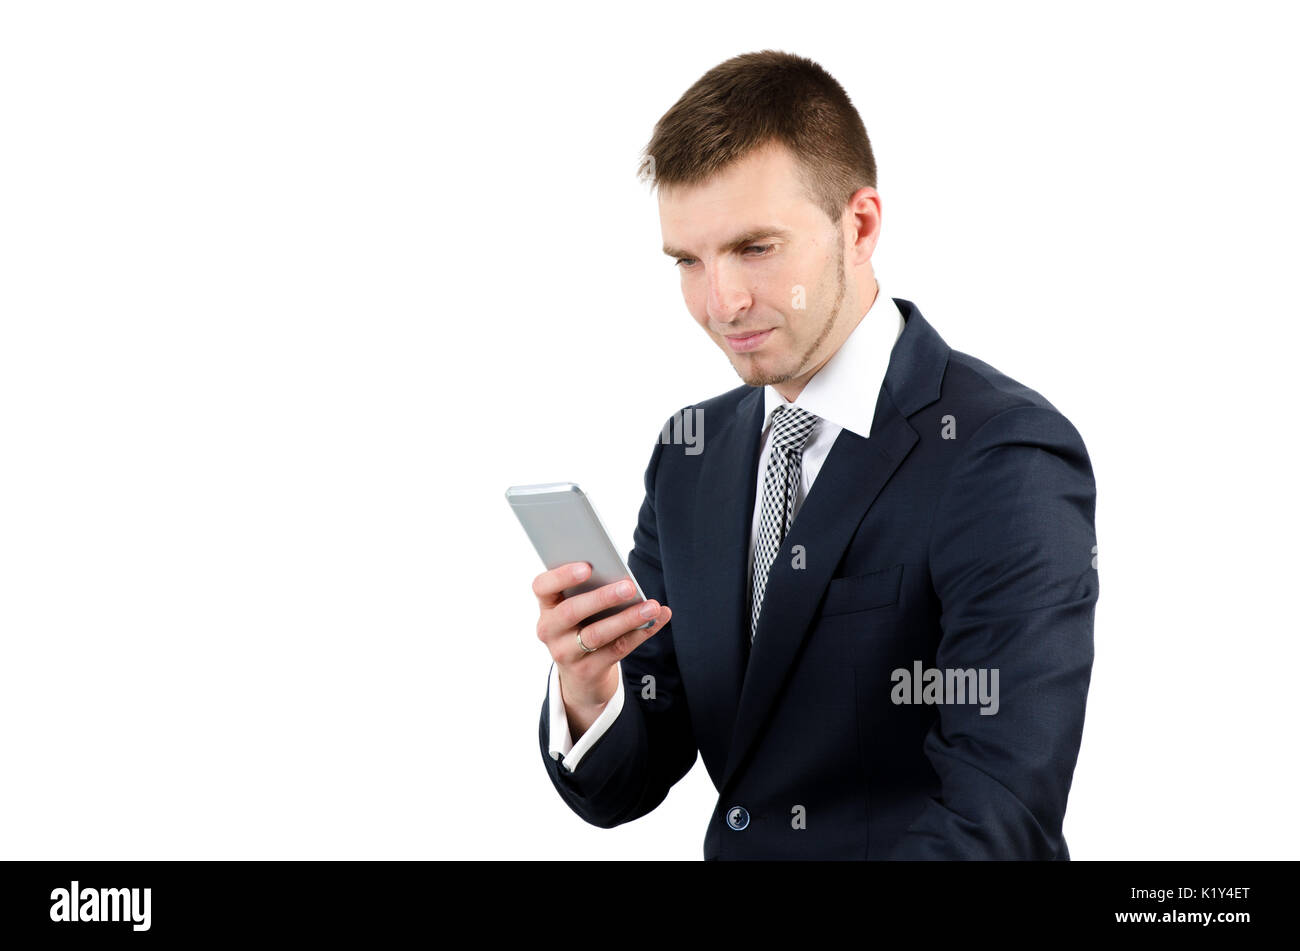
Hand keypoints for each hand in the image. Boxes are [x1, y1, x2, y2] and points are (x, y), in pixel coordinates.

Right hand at [533, 561, 671, 737]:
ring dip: (627, 619)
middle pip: (571, 611)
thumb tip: (625, 579)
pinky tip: (656, 621)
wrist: (580, 674)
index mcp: (547, 606)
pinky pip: (616, 650)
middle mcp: (549, 629)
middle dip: (602, 597)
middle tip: (629, 586)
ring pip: (596, 634)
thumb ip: (592, 590)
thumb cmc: (583, 625)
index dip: (562, 575)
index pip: (542, 586)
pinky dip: (639, 634)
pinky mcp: (587, 670)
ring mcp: (565, 653)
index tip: (587, 567)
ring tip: (652, 607)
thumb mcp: (579, 608)